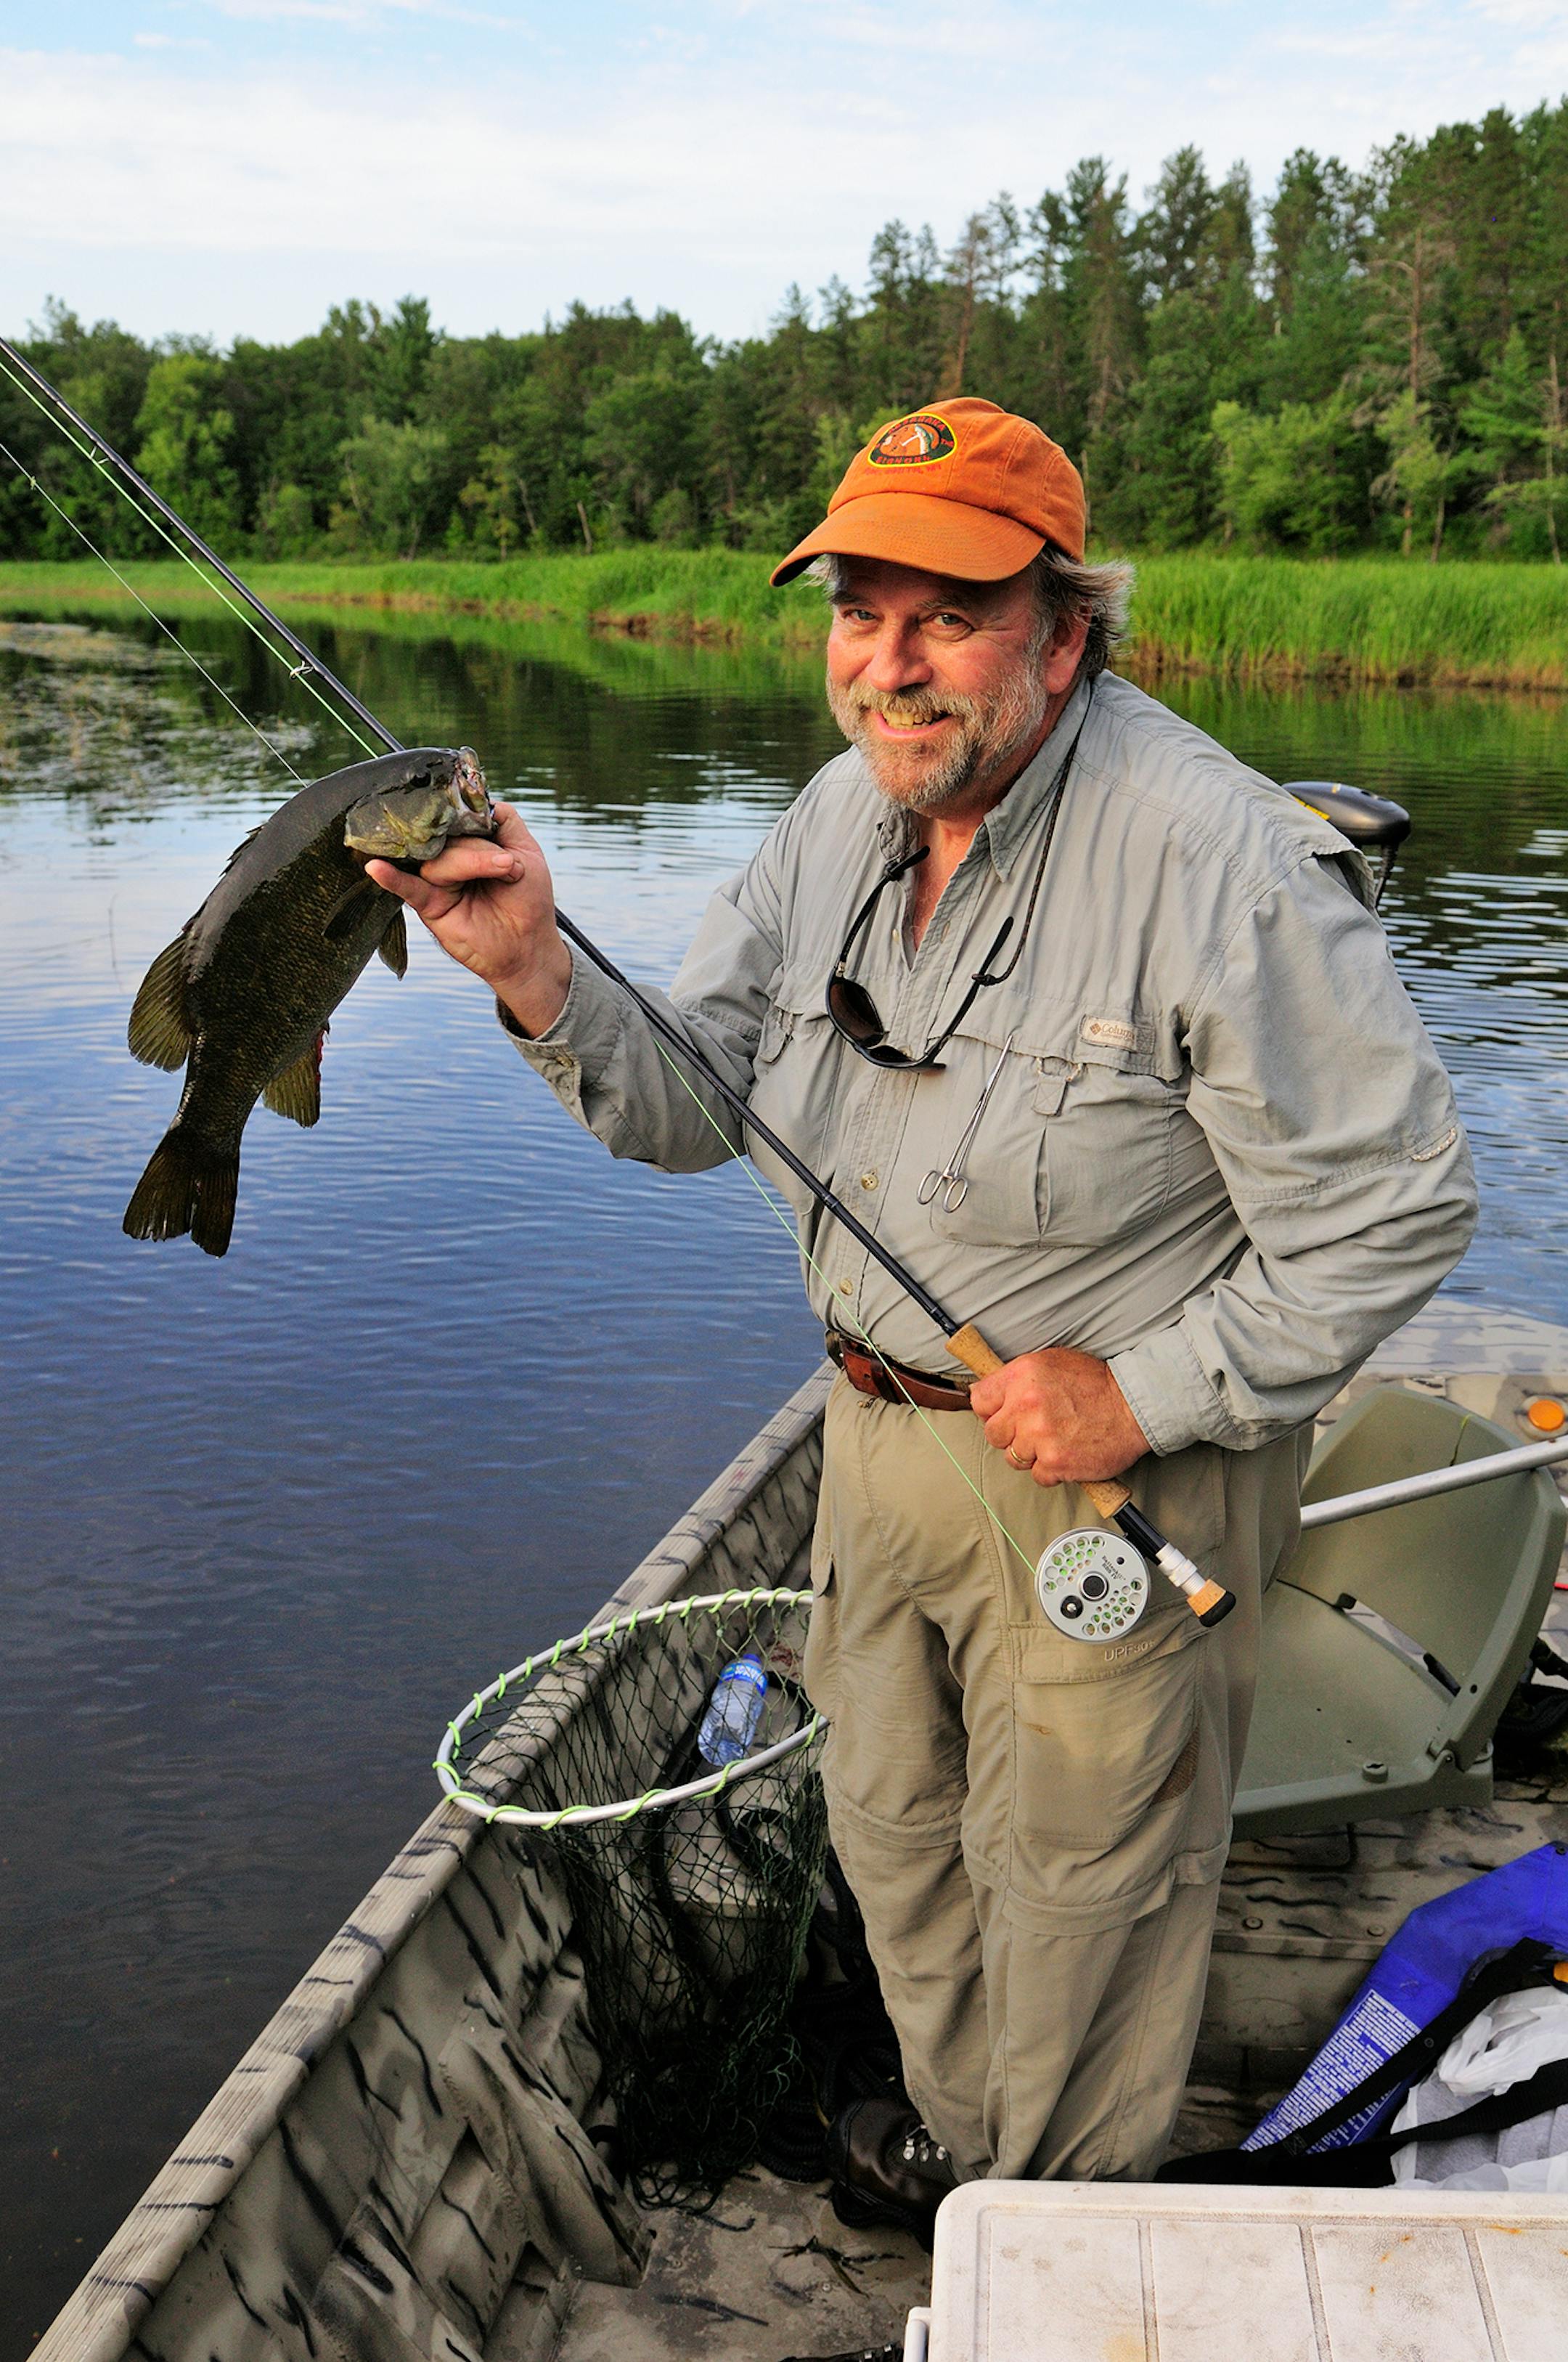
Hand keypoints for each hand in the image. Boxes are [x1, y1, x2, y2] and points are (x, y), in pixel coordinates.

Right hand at [365, 801, 571, 1035]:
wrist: (529, 948)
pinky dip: (392, 878)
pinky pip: (407, 888)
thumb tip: (478, 803)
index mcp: (470, 842)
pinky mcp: (430, 906)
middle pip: (448, 837)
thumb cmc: (529, 901)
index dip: (472, 818)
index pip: (458, 816)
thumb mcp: (527, 853)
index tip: (492, 827)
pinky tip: (377, 868)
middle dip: (480, 848)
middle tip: (508, 863)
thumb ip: (505, 821)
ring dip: (471, 863)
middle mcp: (451, 858)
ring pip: (438, 860)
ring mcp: (438, 881)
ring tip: (502, 872)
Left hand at [968, 1346, 1147, 1486]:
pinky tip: (1065, 1453)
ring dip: (1031, 1454)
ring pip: (1013, 1458)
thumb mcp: (1051, 1362)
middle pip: (993, 1434)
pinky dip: (1050, 1470)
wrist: (1133, 1405)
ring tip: (1053, 1441)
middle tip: (1033, 1430)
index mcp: (1022, 1376)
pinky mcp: (1056, 1462)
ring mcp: (1040, 1436)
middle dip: (1010, 1435)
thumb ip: (1018, 1378)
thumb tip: (989, 1393)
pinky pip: (1037, 1475)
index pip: (980, 1400)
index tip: (1003, 1414)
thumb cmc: (1095, 1384)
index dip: (991, 1410)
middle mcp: (1026, 1405)